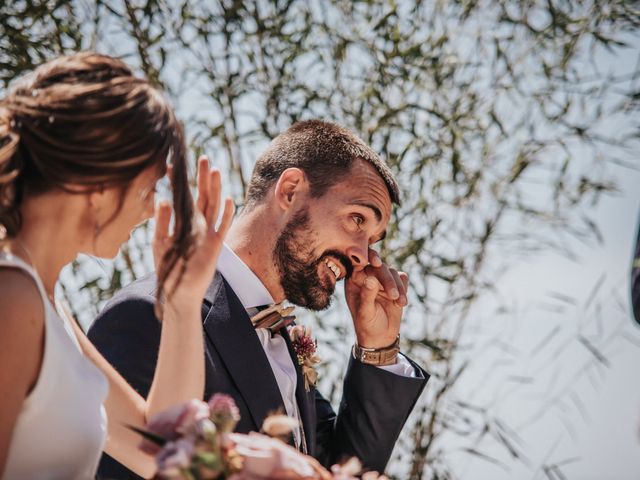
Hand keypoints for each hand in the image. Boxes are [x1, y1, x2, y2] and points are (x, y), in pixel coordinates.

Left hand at [152, 156, 233, 308]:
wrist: (179, 292)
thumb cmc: (168, 268)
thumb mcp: (160, 243)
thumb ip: (162, 222)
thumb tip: (162, 200)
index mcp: (183, 222)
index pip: (182, 196)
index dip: (179, 181)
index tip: (172, 164)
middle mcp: (197, 224)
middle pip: (202, 196)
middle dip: (203, 177)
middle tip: (203, 158)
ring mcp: (207, 234)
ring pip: (213, 207)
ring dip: (215, 189)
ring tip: (215, 171)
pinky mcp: (215, 246)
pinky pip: (222, 227)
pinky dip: (226, 214)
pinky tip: (228, 199)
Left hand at [344, 248, 408, 348]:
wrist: (381, 337)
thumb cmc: (367, 325)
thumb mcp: (365, 313)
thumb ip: (367, 295)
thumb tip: (371, 279)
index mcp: (354, 281)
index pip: (359, 262)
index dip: (367, 258)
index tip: (377, 263)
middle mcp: (367, 277)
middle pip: (379, 266)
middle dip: (388, 280)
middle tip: (393, 295)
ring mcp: (381, 280)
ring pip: (392, 272)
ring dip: (398, 287)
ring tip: (399, 304)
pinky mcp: (395, 285)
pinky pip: (402, 278)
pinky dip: (404, 289)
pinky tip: (402, 303)